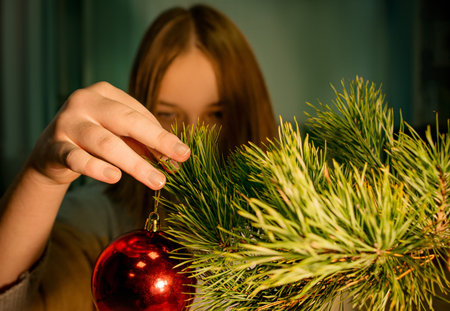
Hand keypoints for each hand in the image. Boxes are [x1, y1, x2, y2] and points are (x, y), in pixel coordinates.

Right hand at [28, 82, 189, 188]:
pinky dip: (97, 168)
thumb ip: (144, 144)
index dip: (162, 136)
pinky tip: (115, 177)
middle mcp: (85, 102)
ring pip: (106, 143)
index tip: (182, 154)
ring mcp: (67, 123)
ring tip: (157, 180)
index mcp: (105, 93)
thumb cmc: (93, 140)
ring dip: (135, 164)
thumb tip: (177, 161)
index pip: (139, 114)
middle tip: (179, 159)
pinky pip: (77, 159)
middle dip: (157, 141)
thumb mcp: (119, 136)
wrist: (50, 154)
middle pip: (126, 121)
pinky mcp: (54, 147)